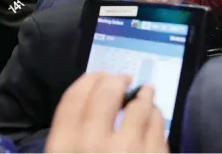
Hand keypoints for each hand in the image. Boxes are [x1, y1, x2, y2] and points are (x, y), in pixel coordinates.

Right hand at [46, 73, 166, 152]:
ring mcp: (128, 150)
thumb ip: (68, 140)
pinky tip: (154, 115)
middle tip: (122, 77)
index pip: (73, 99)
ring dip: (143, 94)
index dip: (86, 81)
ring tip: (146, 90)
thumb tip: (80, 117)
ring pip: (138, 106)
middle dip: (115, 80)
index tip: (95, 75)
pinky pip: (157, 125)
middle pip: (105, 94)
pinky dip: (156, 115)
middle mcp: (94, 144)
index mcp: (64, 147)